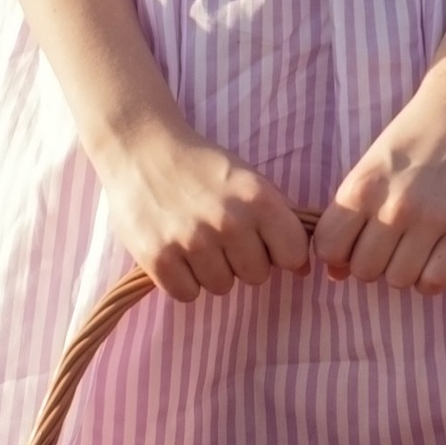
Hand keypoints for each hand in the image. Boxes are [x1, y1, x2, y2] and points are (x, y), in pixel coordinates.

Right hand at [98, 125, 311, 302]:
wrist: (141, 150)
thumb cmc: (201, 167)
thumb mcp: (249, 181)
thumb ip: (279, 221)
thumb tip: (304, 269)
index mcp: (259, 199)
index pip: (293, 255)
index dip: (280, 252)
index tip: (264, 242)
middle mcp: (230, 222)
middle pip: (257, 276)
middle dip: (242, 261)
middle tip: (220, 235)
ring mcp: (193, 242)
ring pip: (221, 287)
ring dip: (210, 270)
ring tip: (194, 239)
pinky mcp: (158, 259)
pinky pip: (187, 294)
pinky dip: (181, 280)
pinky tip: (175, 251)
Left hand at [313, 52, 445, 293]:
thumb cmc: (414, 136)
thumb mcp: (371, 167)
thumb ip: (349, 217)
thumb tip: (336, 274)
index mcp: (363, 187)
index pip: (330, 250)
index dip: (339, 252)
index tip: (354, 241)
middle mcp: (394, 207)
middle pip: (364, 271)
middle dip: (372, 262)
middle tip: (388, 243)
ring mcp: (432, 221)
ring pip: (399, 281)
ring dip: (402, 271)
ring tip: (413, 248)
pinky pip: (435, 281)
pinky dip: (430, 278)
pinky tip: (434, 257)